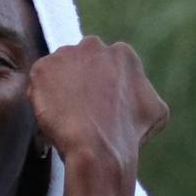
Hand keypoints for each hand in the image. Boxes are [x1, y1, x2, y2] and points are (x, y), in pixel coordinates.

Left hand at [27, 37, 168, 174]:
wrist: (98, 148)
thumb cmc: (128, 135)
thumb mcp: (156, 112)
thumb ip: (144, 92)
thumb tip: (139, 94)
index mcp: (122, 54)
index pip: (106, 65)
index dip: (100, 87)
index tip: (97, 105)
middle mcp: (94, 46)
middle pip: (82, 62)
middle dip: (80, 81)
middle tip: (79, 109)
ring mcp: (65, 55)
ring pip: (59, 71)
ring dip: (60, 88)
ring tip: (65, 116)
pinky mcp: (42, 69)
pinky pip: (38, 83)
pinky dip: (41, 98)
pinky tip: (52, 117)